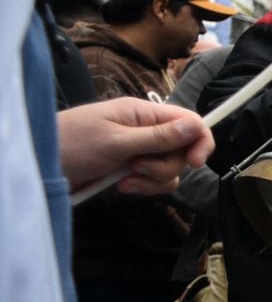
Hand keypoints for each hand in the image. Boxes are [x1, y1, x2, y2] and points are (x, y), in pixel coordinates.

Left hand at [57, 98, 211, 195]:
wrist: (41, 166)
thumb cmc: (72, 144)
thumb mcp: (116, 141)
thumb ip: (158, 137)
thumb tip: (197, 126)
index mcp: (143, 114)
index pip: (189, 122)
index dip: (199, 141)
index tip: (194, 163)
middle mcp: (146, 130)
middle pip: (181, 150)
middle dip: (164, 166)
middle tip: (137, 168)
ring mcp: (139, 151)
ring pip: (170, 169)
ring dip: (152, 180)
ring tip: (125, 180)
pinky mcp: (131, 171)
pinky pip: (154, 181)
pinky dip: (143, 188)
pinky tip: (121, 187)